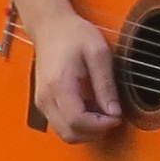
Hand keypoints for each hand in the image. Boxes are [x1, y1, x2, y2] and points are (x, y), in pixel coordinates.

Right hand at [28, 10, 121, 139]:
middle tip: (112, 117)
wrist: (50, 27)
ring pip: (65, 133)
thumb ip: (106, 84)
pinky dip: (78, 125)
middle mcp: (46, 98)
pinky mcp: (44, 103)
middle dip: (95, 132)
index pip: (77, 121)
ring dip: (87, 130)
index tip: (117, 117)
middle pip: (69, 134)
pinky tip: (91, 109)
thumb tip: (114, 111)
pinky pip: (61, 125)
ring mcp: (42, 102)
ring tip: (103, 112)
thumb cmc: (73, 35)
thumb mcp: (98, 53)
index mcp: (59, 85)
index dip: (100, 125)